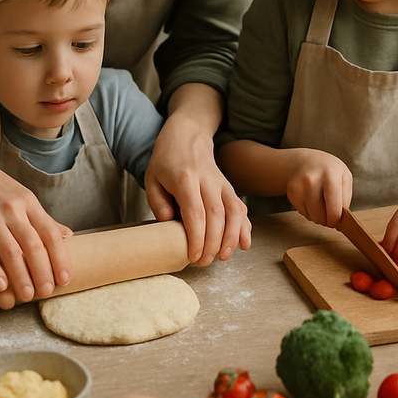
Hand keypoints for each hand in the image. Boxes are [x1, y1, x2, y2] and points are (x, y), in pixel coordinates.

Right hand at [0, 163, 71, 303]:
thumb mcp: (22, 197)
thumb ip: (42, 218)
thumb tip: (68, 235)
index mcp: (29, 203)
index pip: (50, 233)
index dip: (60, 258)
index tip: (65, 278)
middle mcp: (12, 210)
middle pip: (32, 245)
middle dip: (42, 271)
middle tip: (47, 292)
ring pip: (9, 251)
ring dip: (20, 276)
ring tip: (27, 295)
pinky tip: (0, 286)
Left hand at [144, 111, 250, 265]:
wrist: (188, 134)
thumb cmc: (167, 159)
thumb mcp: (152, 178)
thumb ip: (158, 202)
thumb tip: (167, 224)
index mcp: (185, 178)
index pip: (195, 211)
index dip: (197, 237)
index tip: (192, 256)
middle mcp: (207, 180)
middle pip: (217, 215)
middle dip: (213, 243)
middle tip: (204, 262)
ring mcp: (221, 183)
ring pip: (234, 211)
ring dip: (232, 237)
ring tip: (225, 257)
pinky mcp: (229, 187)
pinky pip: (242, 208)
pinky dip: (245, 227)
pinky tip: (244, 244)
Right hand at [284, 148, 352, 227]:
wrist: (306, 161)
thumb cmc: (329, 171)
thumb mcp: (345, 178)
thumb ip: (346, 199)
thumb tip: (340, 220)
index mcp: (330, 176)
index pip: (334, 210)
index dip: (336, 220)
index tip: (337, 220)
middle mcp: (312, 181)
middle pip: (320, 217)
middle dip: (327, 219)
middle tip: (329, 211)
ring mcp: (299, 187)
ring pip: (311, 217)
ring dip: (318, 216)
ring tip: (321, 203)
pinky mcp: (291, 193)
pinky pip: (302, 213)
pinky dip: (309, 211)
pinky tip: (312, 200)